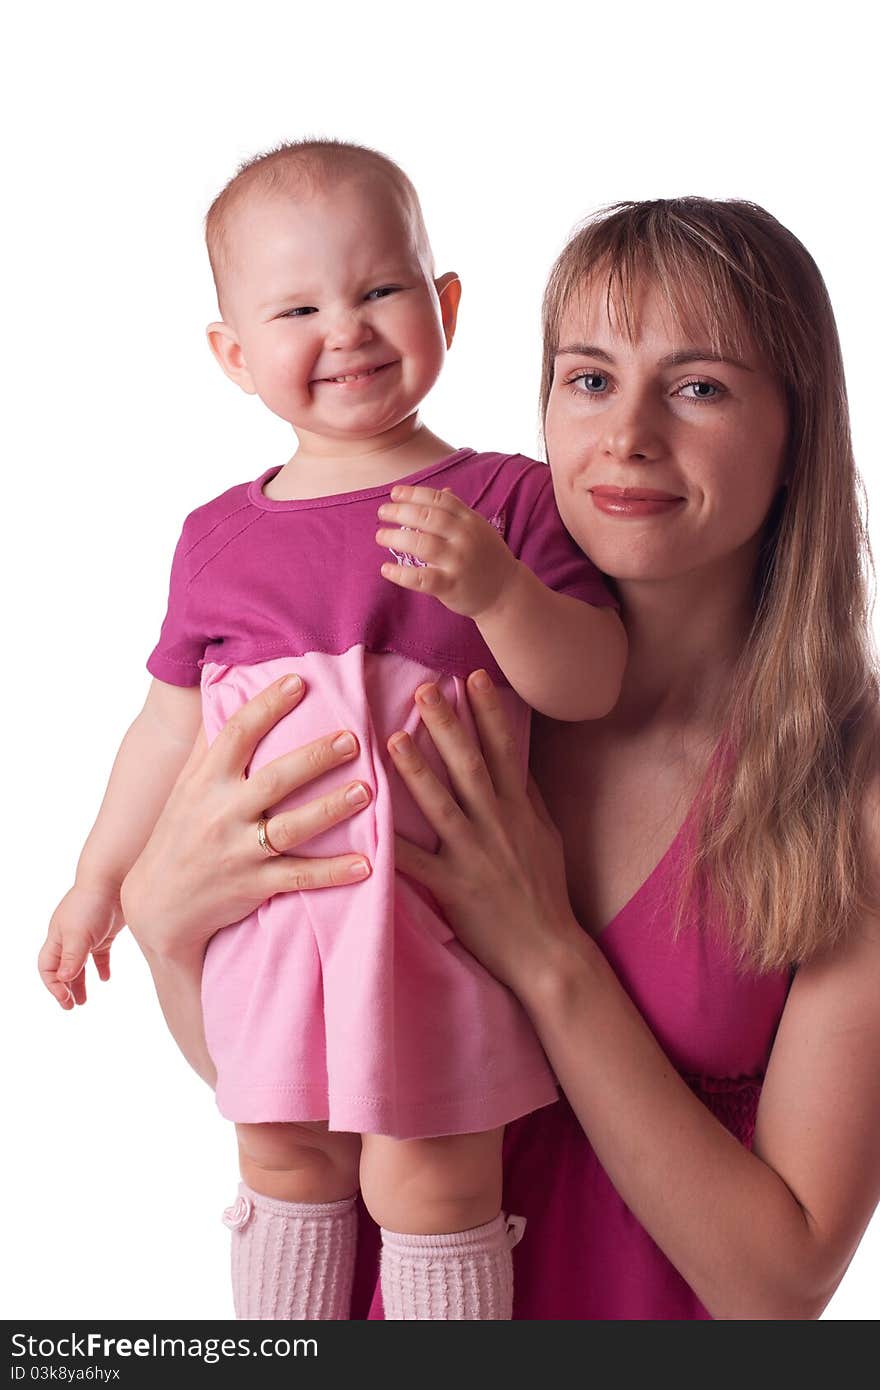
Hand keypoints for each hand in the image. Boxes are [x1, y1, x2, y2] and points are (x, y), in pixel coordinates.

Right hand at [38, 883, 125, 1008]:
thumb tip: (64, 979)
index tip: (65, 999)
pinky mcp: (104, 932)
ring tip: (83, 1001)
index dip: (53, 985)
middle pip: (61, 969)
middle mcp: (69, 938)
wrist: (114, 879)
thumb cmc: (92, 904)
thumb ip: (72, 957)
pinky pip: (99, 955)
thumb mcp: (79, 933)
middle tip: (72, 1006)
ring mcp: (87, 935)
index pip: (47, 968)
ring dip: (80, 982)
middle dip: (64, 989)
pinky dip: (101, 967)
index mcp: (57, 938)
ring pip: (79, 964)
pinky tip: (106, 978)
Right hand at [120, 674, 372, 962]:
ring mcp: (239, 852)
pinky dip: (333, 872)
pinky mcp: (254, 886)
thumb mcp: (185, 787)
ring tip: (367, 790)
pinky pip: (299, 877)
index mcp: (205, 782)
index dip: (267, 706)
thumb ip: (210, 746)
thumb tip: (223, 692)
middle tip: (352, 738)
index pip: (236, 735)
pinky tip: (366, 864)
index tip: (299, 682)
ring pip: (292, 828)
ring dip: (332, 808)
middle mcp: (221, 814)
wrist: (158, 904)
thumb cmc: (178, 834)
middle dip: (315, 758)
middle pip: (275, 779)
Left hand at [376, 485, 519, 618]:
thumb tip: (441, 489)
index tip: (394, 493)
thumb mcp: (477, 528)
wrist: (505, 591)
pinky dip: (402, 574)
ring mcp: (459, 561)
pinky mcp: (452, 586)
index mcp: (469, 520)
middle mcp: (465, 537)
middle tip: (382, 513)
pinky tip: (386, 568)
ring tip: (380, 536)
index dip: (414, 494)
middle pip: (428, 518)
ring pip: (423, 545)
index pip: (439, 500)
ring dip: (397, 538)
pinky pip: (423, 578)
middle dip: (401, 512)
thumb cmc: (485, 556)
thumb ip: (457, 511)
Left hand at [388, 671, 585, 998]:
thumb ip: (526, 797)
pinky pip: (416, 862)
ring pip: (443, 805)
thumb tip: (513, 759)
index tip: (473, 676)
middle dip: (449, 726)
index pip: (504, 751)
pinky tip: (369, 822)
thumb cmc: (545, 892)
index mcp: (518, 810)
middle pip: (471, 766)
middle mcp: (497, 825)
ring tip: (394, 738)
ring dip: (418, 770)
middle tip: (426, 689)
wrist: (549, 950)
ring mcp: (475, 855)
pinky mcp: (455, 887)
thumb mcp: (544, 836)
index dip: (489, 712)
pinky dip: (392, 843)